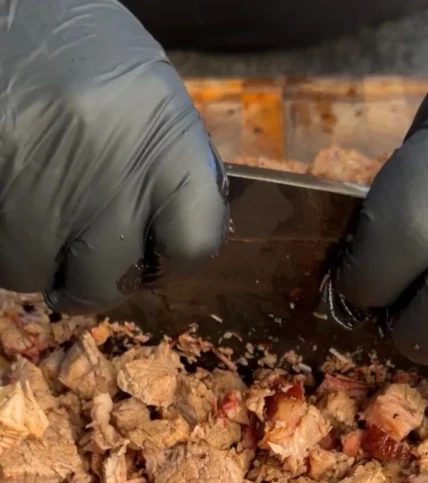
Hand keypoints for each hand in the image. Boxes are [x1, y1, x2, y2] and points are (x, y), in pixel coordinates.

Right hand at [0, 0, 227, 312]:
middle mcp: (106, 161)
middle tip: (80, 255)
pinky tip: (7, 199)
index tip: (154, 251)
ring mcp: (39, 181)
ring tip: (33, 210)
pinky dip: (1, 241)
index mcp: (162, 129)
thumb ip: (161, 165)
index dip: (175, 255)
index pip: (195, 240)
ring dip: (33, 259)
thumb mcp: (141, 90)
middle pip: (109, 280)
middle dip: (92, 278)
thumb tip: (167, 244)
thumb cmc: (70, 44)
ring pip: (35, 275)